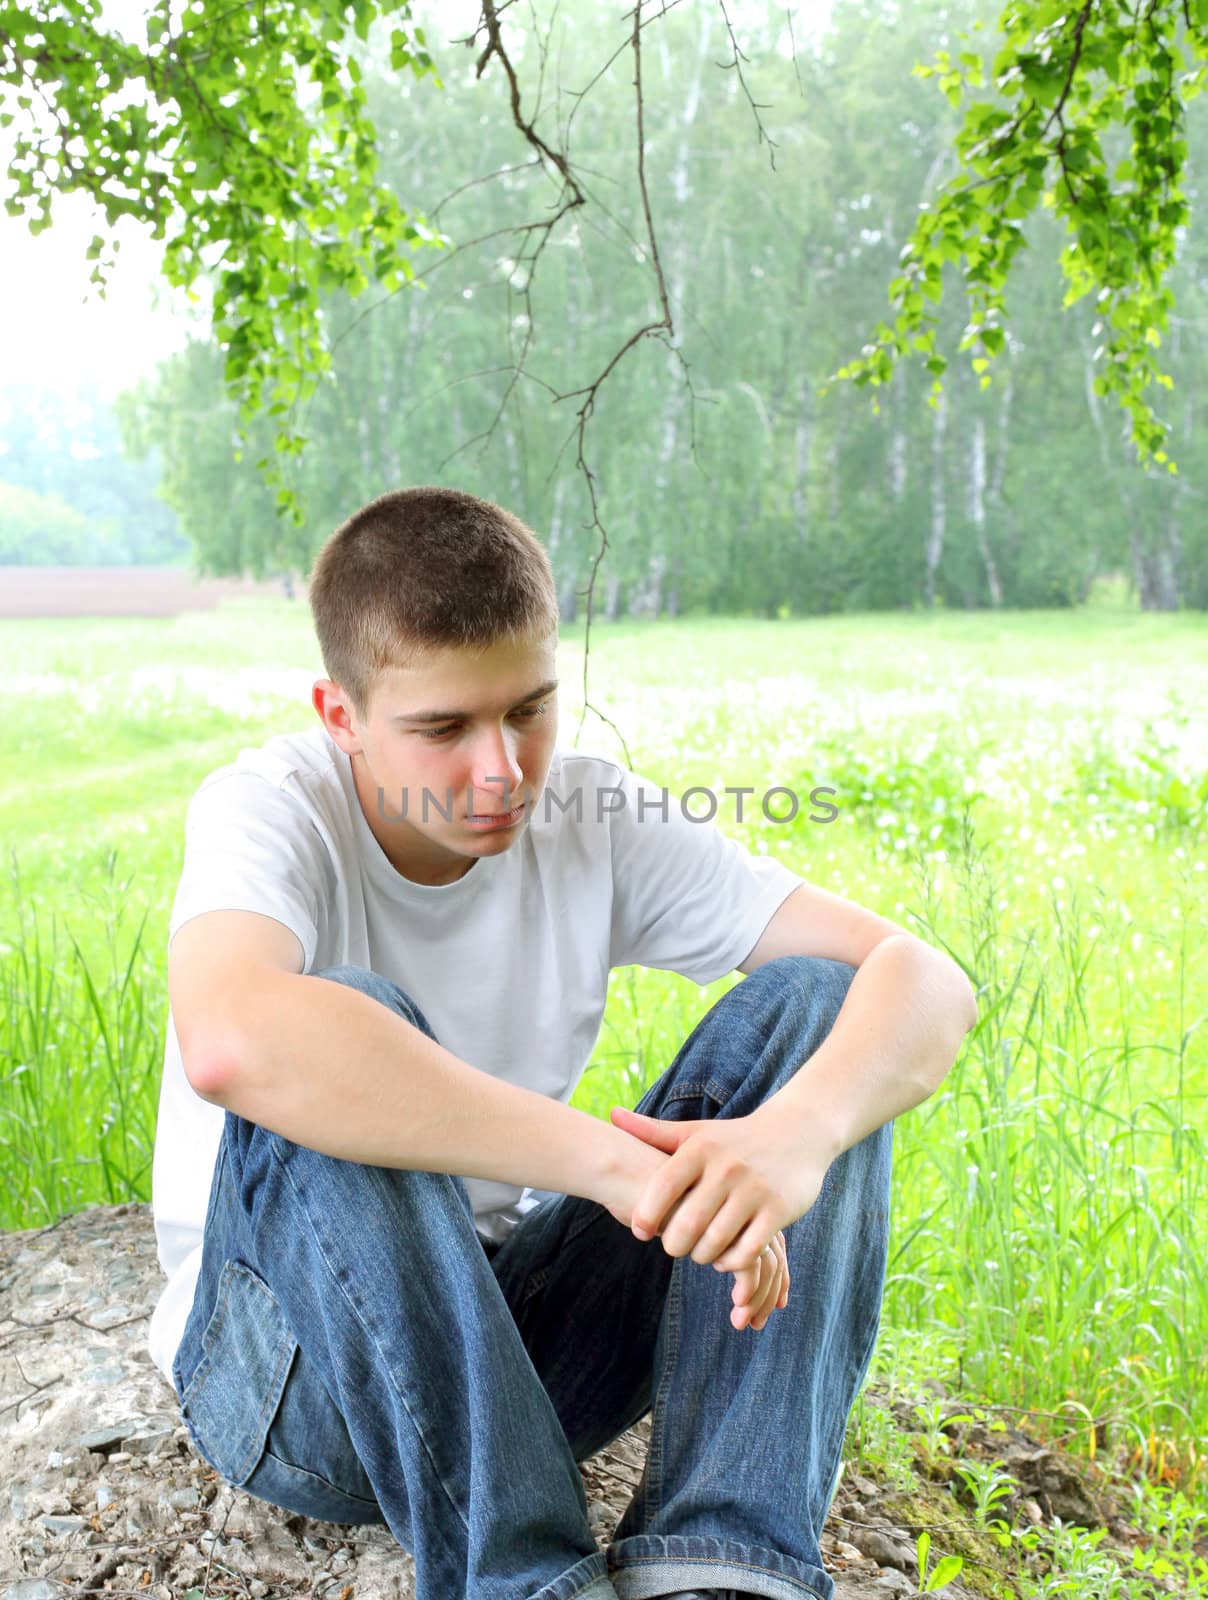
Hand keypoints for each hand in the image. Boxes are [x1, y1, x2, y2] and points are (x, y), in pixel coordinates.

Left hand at [601, 1128, 788, 1329]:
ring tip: (698, 1253)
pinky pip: (746, 1251)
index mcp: (700, 1149)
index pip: (662, 1188)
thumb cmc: (735, 1138)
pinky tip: (725, 1258)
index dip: (644, 1215)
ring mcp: (754, 1190)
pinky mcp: (778, 1210)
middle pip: (686, 1225)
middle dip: (673, 1245)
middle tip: (673, 1246)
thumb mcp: (696, 1133)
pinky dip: (730, 1263)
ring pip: (715, 1242)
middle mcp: (726, 1168)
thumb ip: (653, 1131)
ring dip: (701, 1257)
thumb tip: (612, 1115)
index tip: (639, 1230)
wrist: (798, 1132)